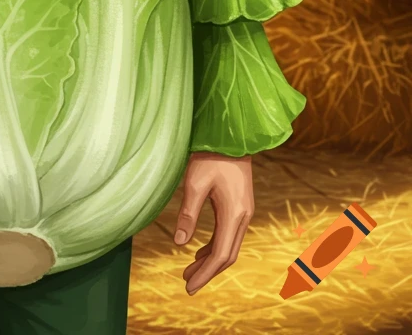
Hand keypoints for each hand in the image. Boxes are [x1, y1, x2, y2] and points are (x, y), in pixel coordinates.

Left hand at [173, 152, 253, 295]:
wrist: (232, 136)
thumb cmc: (211, 157)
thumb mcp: (195, 183)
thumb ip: (188, 214)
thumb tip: (178, 243)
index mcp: (234, 214)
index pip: (220, 255)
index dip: (205, 274)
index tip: (189, 287)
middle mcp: (243, 217)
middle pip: (227, 255)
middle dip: (207, 271)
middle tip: (187, 283)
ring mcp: (244, 212)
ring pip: (229, 246)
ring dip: (210, 260)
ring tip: (189, 270)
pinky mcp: (240, 206)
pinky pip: (229, 235)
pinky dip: (214, 246)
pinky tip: (200, 250)